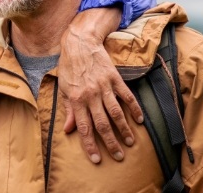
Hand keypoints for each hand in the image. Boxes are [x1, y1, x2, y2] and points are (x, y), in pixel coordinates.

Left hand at [58, 8, 143, 163]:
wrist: (80, 43)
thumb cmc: (69, 67)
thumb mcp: (64, 88)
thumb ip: (68, 110)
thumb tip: (69, 130)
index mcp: (75, 99)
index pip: (84, 127)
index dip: (90, 145)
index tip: (97, 159)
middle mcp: (90, 95)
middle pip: (102, 124)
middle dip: (110, 143)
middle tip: (119, 156)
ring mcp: (104, 87)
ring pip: (116, 113)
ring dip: (124, 129)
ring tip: (131, 142)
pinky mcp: (115, 78)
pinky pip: (127, 96)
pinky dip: (134, 108)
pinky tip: (139, 120)